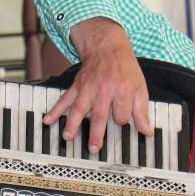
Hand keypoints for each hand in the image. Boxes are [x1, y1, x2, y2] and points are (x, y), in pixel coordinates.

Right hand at [42, 17, 152, 153]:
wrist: (108, 47)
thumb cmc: (125, 69)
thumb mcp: (140, 88)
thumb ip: (142, 112)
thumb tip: (147, 132)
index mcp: (121, 92)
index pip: (121, 116)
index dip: (121, 120)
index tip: (120, 118)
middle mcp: (103, 91)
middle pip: (99, 115)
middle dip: (96, 132)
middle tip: (93, 148)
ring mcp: (88, 89)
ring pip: (79, 108)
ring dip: (72, 123)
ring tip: (67, 137)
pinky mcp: (77, 87)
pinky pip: (65, 100)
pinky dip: (55, 110)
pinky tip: (47, 120)